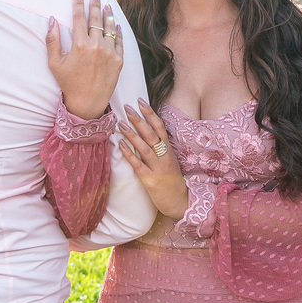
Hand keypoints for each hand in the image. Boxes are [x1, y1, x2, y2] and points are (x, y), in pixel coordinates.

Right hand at [46, 0, 123, 120]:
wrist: (88, 103)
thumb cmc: (69, 83)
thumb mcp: (54, 63)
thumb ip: (52, 40)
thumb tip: (51, 20)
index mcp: (80, 45)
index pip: (79, 18)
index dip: (78, 3)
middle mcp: (96, 46)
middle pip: (96, 19)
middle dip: (94, 4)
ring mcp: (110, 52)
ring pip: (110, 27)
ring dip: (108, 14)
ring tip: (106, 4)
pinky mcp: (119, 60)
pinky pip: (119, 40)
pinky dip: (118, 30)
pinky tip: (116, 23)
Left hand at [119, 100, 187, 219]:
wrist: (181, 202)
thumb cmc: (173, 181)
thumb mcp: (170, 160)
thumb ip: (161, 148)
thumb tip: (146, 132)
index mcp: (169, 150)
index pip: (159, 127)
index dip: (150, 113)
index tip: (140, 101)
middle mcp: (164, 156)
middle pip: (151, 134)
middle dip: (139, 119)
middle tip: (127, 107)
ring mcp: (158, 168)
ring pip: (144, 147)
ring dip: (132, 134)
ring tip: (120, 123)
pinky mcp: (151, 180)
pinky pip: (138, 165)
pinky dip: (129, 154)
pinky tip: (120, 145)